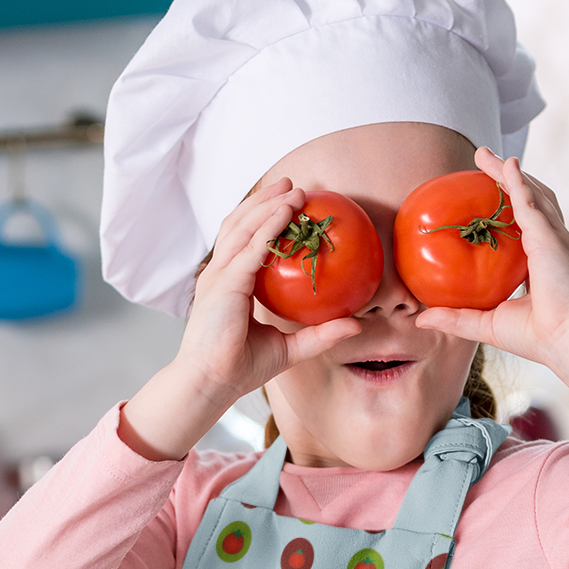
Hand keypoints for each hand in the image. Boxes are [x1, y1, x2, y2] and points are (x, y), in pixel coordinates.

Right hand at [120, 179, 361, 461]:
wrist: (212, 383)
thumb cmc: (241, 369)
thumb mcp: (290, 348)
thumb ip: (321, 334)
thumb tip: (356, 325)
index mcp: (228, 286)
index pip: (243, 243)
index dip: (263, 221)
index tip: (288, 206)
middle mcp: (220, 275)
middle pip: (240, 225)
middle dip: (264, 201)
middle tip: (292, 185)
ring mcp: (219, 276)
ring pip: (243, 227)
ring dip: (268, 204)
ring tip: (292, 189)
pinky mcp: (225, 284)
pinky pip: (250, 247)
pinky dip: (268, 225)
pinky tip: (286, 211)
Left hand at [415, 148, 568, 387]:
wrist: (564, 340)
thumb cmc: (534, 338)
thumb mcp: (484, 325)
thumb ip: (454, 317)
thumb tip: (420, 318)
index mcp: (540, 263)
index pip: (524, 228)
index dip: (509, 211)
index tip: (487, 200)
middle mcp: (550, 245)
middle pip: (529, 200)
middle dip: (508, 179)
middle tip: (484, 161)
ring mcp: (553, 238)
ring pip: (530, 193)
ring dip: (508, 173)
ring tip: (486, 156)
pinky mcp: (549, 237)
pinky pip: (530, 201)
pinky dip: (517, 180)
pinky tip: (505, 165)